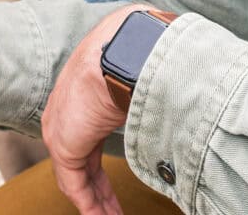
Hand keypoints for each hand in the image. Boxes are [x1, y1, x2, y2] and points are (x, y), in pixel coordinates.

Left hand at [44, 5, 153, 214]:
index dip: (103, 163)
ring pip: (78, 177)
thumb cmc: (146, 53)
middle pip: (84, 162)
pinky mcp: (64, 144)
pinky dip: (91, 206)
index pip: (91, 137)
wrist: (130, 50)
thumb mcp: (150, 73)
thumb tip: (185, 95)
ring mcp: (62, 127)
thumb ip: (157, 90)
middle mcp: (68, 110)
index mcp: (86, 92)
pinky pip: (75, 185)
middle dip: (100, 190)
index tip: (115, 186)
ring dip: (98, 203)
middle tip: (114, 212)